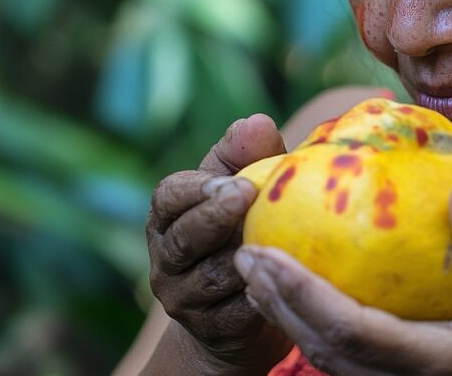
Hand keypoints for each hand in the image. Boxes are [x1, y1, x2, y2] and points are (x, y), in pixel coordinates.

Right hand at [146, 114, 293, 372]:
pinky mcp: (210, 330)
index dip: (198, 189)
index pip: (170, 195)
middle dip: (214, 217)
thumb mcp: (245, 188)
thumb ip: (247, 156)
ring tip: (276, 239)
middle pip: (183, 238)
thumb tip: (257, 121)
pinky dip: (259, 295)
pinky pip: (234, 314)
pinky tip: (284, 279)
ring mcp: (184, 297)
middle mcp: (167, 257)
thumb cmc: (248, 227)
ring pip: (211, 277)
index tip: (234, 180)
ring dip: (245, 257)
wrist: (242, 310)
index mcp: (170, 216)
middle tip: (247, 195)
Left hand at [234, 179, 451, 375]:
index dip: (301, 296)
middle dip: (277, 305)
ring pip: (330, 363)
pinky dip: (318, 329)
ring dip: (289, 319)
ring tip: (262, 273)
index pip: (351, 332)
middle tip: (244, 254)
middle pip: (323, 352)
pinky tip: (312, 299)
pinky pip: (351, 363)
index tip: (264, 254)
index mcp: (437, 362)